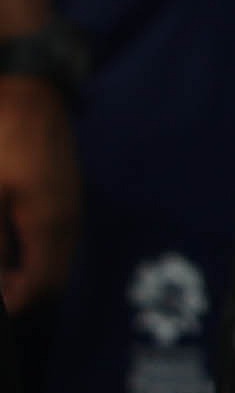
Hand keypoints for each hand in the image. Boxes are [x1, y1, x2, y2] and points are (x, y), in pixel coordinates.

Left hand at [0, 76, 71, 316]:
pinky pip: (52, 237)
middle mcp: (69, 224)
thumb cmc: (3, 138)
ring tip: (2, 266)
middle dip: (19, 290)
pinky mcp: (63, 194)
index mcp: (50, 226)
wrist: (29, 88)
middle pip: (51, 279)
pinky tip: (8, 238)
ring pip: (52, 259)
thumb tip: (1, 285)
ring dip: (24, 269)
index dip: (13, 304)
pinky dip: (30, 249)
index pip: (40, 288)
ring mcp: (70, 207)